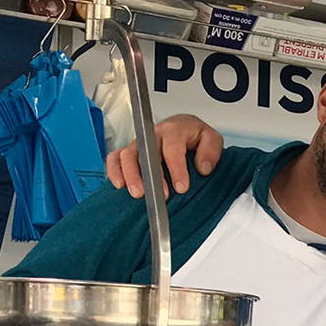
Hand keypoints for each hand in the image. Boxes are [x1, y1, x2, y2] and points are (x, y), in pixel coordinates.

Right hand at [105, 114, 221, 198]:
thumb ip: (210, 150)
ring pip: (126, 155)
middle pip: (144, 151)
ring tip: (138, 194)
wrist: (185, 129)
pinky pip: (115, 158)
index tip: (181, 187)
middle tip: (160, 196)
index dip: (176, 169)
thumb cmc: (195, 135)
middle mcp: (153, 135)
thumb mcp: (211, 138)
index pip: (172, 148)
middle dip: (150, 175)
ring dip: (130, 175)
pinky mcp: (130, 152)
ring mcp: (139, 143)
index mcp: (174, 129)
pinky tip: (119, 185)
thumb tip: (203, 167)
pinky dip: (114, 171)